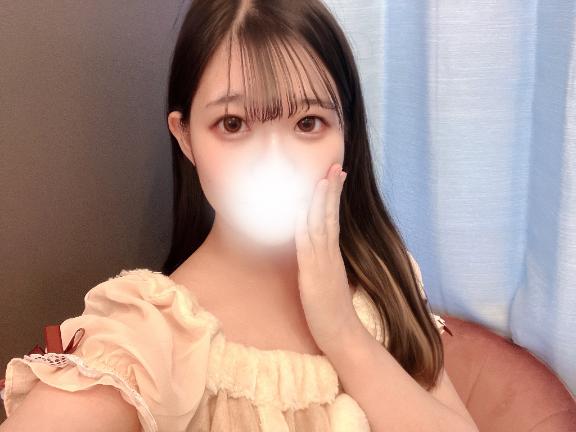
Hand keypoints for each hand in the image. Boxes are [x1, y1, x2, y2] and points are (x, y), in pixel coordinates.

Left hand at [294, 163, 360, 354]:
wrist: (342, 335)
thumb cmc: (332, 310)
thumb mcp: (327, 281)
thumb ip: (322, 263)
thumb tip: (315, 249)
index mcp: (332, 254)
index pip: (332, 219)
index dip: (332, 196)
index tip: (335, 175)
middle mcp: (329, 254)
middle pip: (330, 215)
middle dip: (331, 189)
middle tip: (335, 166)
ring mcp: (323, 263)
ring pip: (321, 225)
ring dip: (321, 200)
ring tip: (325, 177)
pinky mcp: (314, 275)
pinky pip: (308, 246)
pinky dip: (305, 226)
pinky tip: (301, 210)